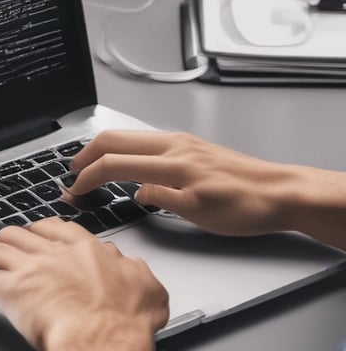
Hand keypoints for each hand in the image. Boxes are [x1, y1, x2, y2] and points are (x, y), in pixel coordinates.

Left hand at [0, 218, 168, 350]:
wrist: (103, 339)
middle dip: (9, 237)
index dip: (43, 230)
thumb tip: (132, 268)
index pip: (57, 229)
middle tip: (4, 243)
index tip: (39, 233)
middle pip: (21, 233)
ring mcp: (29, 269)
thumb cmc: (125, 321)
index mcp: (85, 250)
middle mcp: (54, 253)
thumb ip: (136, 273)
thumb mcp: (148, 289)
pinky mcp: (10, 291)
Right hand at [69, 130, 296, 237]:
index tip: (73, 191)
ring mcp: (182, 143)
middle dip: (86, 155)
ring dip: (104, 151)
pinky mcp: (190, 147)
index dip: (87, 178)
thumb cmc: (246, 206)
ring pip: (130, 138)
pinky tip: (125, 165)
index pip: (114, 164)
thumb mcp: (199, 213)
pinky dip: (124, 151)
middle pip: (115, 140)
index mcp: (172, 163)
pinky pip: (146, 142)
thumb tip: (135, 192)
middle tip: (70, 173)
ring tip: (89, 168)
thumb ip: (161, 198)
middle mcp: (174, 146)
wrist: (282, 193)